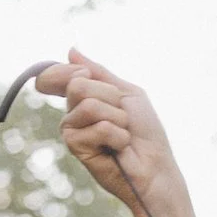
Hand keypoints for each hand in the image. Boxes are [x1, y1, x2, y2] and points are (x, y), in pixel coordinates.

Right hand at [34, 49, 180, 216]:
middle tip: (123, 116)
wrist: (155, 166)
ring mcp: (73, 130)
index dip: (65, 70)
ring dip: (116, 117)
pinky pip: (95, 126)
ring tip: (123, 134)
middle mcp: (75, 112)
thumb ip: (99, 72)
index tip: (83, 72)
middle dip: (110, 97)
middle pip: (77, 84)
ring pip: (87, 104)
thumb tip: (71, 50)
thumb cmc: (146, 132)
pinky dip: (115, 135)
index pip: (61, 74)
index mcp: (86, 97)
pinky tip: (118, 148)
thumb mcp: (127, 93)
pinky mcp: (76, 147)